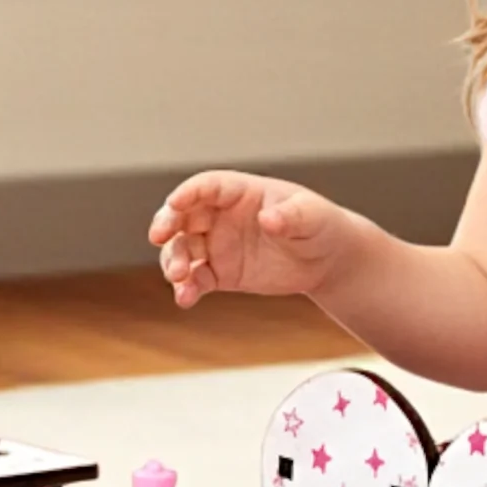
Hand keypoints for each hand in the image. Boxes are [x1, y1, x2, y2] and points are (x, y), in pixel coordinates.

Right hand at [148, 172, 352, 308]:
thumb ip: (290, 217)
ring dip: (173, 260)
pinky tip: (185, 299)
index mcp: (241, 192)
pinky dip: (186, 288)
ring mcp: (218, 245)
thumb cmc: (320, 225)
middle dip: (167, 224)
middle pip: (183, 215)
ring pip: (183, 248)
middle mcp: (222, 216)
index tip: (175, 203)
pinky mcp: (221, 273)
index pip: (207, 186)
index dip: (189, 192)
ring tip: (178, 277)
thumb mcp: (312, 216)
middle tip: (159, 237)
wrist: (326, 260)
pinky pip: (196, 279)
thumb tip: (269, 219)